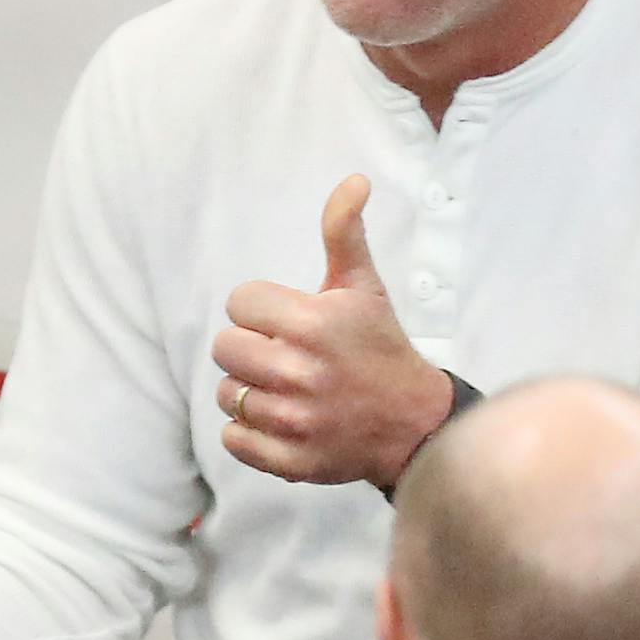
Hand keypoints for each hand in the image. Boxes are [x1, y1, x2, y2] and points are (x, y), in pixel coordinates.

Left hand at [212, 174, 452, 485]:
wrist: (414, 422)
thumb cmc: (379, 346)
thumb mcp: (363, 286)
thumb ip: (344, 232)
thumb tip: (354, 180)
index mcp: (312, 323)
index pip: (239, 303)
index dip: (260, 309)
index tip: (288, 320)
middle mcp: (300, 372)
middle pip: (225, 348)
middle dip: (251, 348)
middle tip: (284, 354)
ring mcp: (295, 420)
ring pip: (227, 394)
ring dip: (249, 390)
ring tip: (286, 388)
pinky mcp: (291, 460)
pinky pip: (234, 438)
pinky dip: (248, 432)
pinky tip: (279, 419)